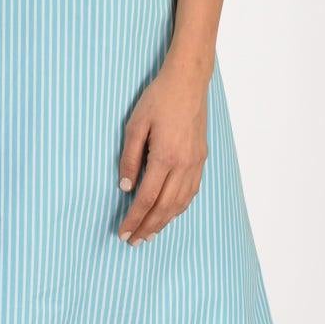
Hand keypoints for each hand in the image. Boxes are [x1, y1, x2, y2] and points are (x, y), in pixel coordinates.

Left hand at [117, 61, 208, 242]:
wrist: (188, 82)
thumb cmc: (158, 99)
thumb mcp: (135, 125)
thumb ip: (129, 158)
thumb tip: (124, 187)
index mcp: (165, 156)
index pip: (147, 198)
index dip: (134, 218)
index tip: (123, 232)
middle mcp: (184, 164)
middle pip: (165, 207)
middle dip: (148, 227)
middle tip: (133, 242)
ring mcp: (196, 162)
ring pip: (181, 203)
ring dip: (164, 222)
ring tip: (149, 234)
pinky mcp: (201, 158)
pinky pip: (191, 191)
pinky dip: (179, 207)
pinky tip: (170, 213)